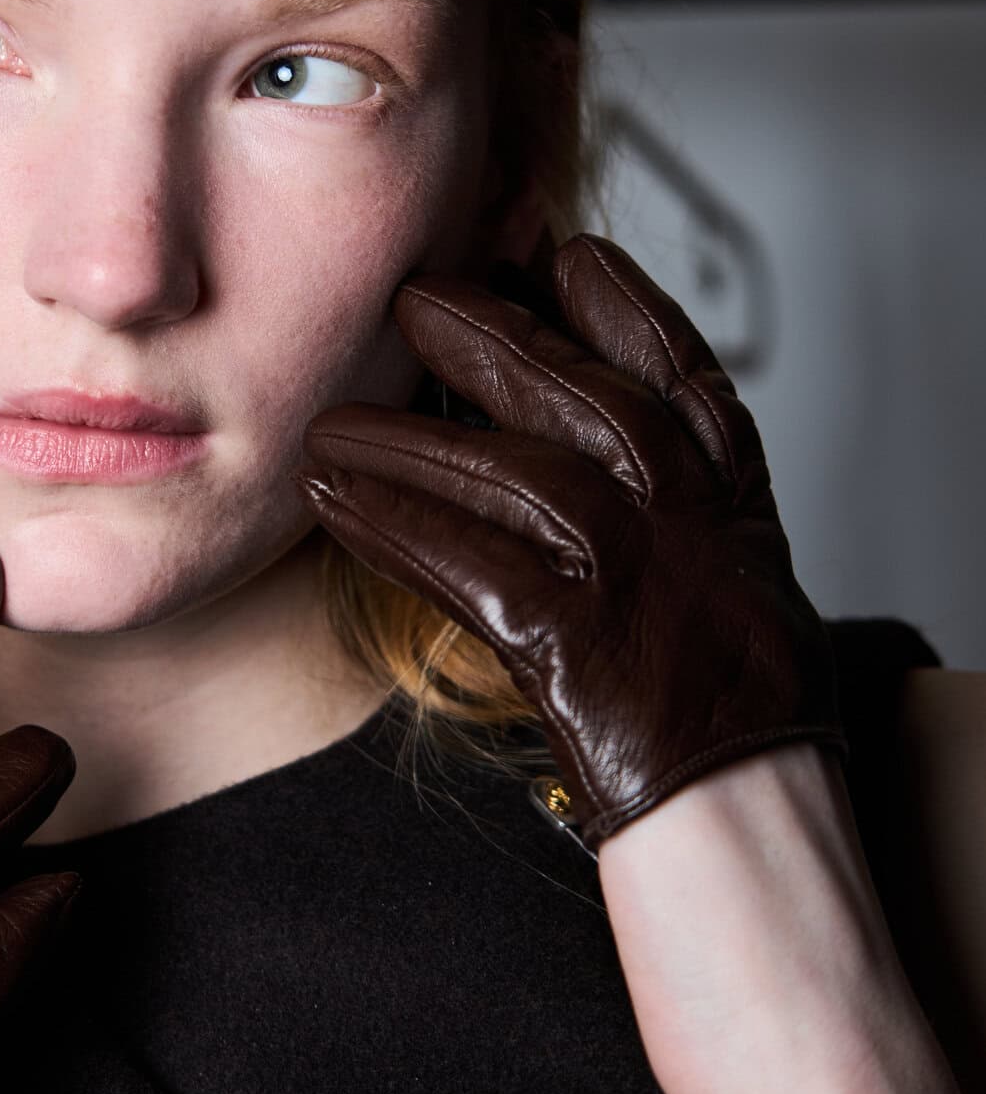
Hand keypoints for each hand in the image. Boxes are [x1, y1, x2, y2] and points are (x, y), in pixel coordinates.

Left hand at [292, 232, 844, 845]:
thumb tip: (605, 459)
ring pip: (515, 473)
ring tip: (331, 418)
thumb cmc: (741, 730)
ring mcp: (637, 582)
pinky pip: (468, 564)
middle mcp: (691, 526)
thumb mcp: (739, 596)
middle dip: (497, 336)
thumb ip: (682, 520)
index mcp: (733, 508)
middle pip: (585, 398)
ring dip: (413, 438)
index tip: (558, 251)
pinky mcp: (578, 650)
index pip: (681, 373)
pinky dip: (392, 524)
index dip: (619, 304)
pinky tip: (331, 498)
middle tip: (416, 294)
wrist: (762, 842)